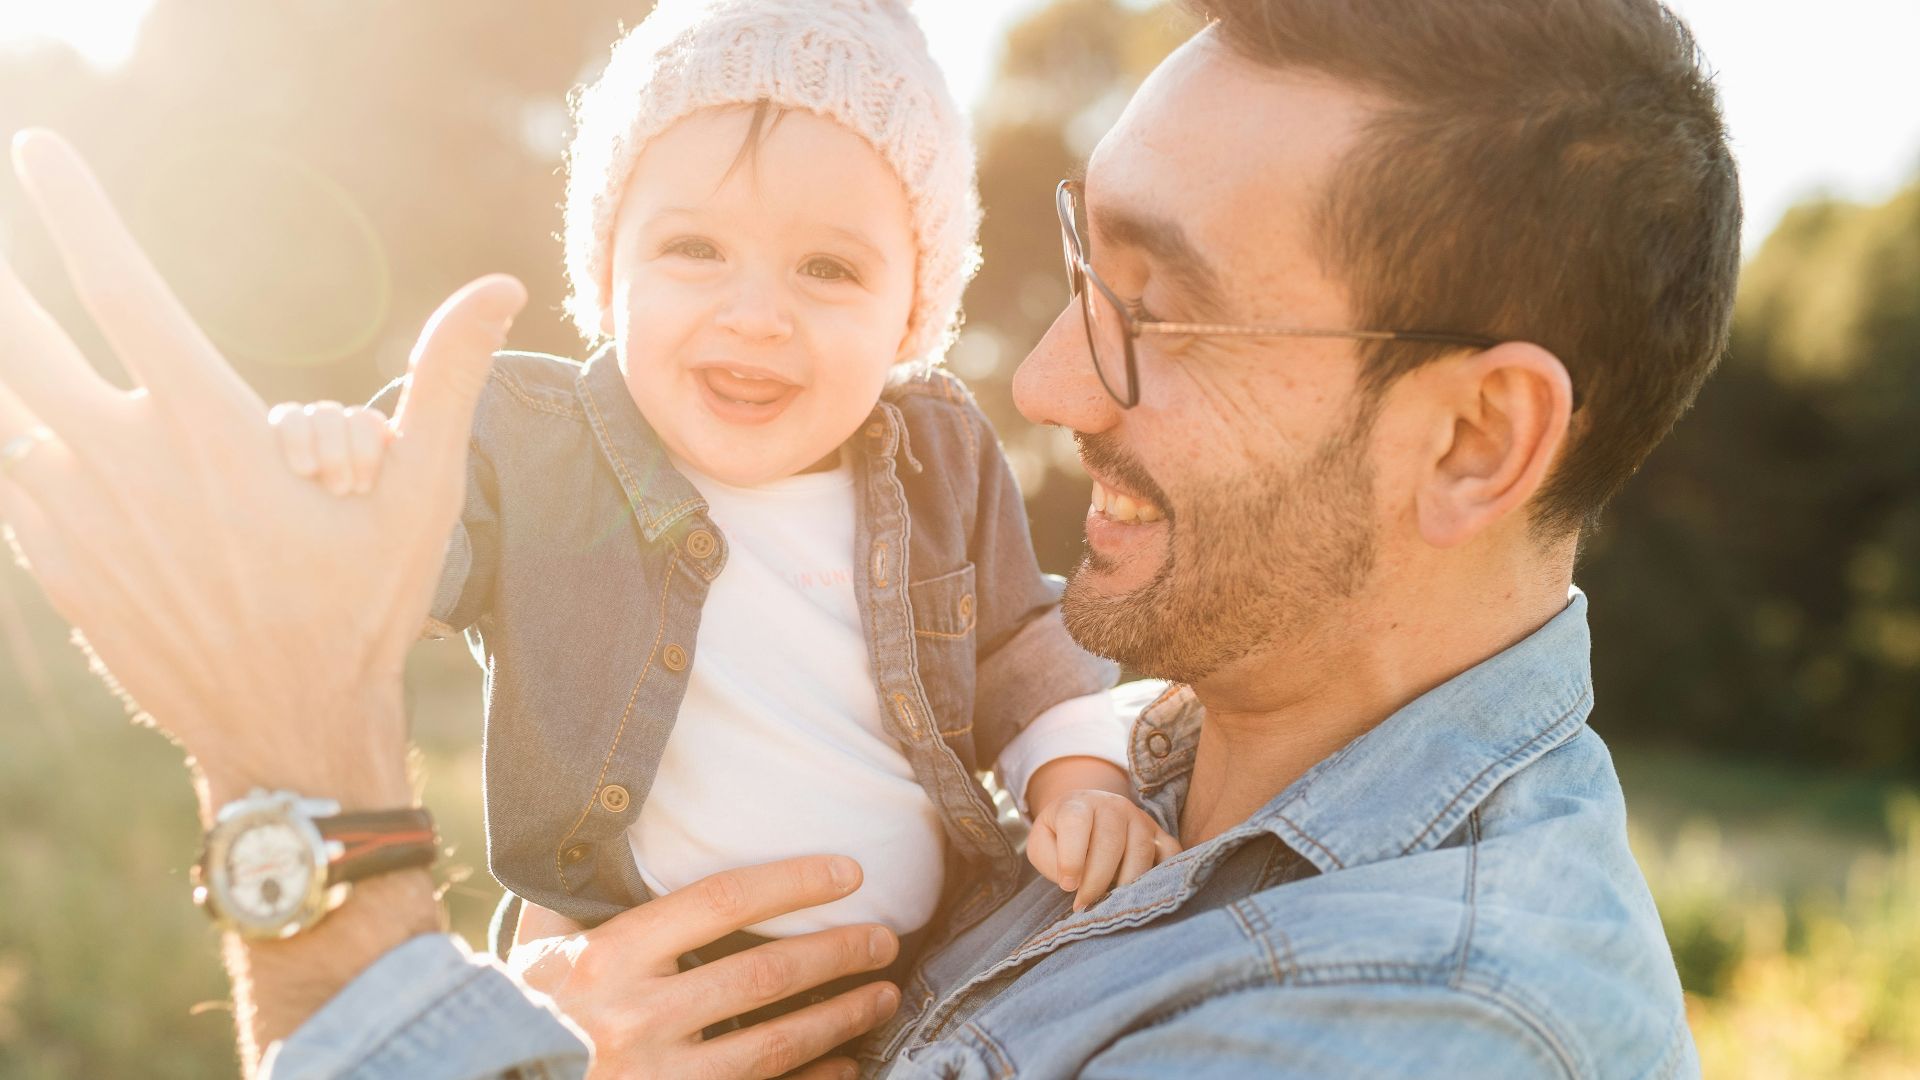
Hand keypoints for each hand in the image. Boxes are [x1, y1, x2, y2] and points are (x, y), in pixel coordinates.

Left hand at [0, 129, 522, 807]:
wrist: (285, 736)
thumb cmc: (363, 611)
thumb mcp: (421, 495)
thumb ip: (450, 379)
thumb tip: (498, 285)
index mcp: (210, 433)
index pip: (121, 289)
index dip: (75, 211)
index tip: (37, 152)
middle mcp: (124, 467)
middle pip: (17, 342)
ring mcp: (76, 522)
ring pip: (4, 411)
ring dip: (4, 362)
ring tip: (8, 325)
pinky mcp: (57, 567)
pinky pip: (8, 480)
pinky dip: (10, 441)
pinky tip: (23, 428)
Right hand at [507, 856, 901, 1079]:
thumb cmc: (514, 1015)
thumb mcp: (533, 950)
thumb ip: (573, 898)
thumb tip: (604, 826)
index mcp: (607, 958)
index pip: (720, 902)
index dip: (792, 883)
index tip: (848, 872)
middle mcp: (636, 1019)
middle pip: (764, 977)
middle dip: (838, 954)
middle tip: (886, 939)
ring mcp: (658, 1078)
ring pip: (774, 1046)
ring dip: (840, 1019)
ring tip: (883, 996)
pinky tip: (847, 1067)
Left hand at [1027, 789, 1180, 910]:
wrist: (1087, 814)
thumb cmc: (1060, 835)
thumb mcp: (1041, 842)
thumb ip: (1048, 859)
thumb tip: (1073, 882)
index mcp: (1078, 804)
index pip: (1076, 824)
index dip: (1072, 858)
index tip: (1067, 886)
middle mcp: (1113, 806)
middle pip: (1111, 842)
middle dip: (1097, 881)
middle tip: (1084, 906)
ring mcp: (1140, 819)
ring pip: (1141, 852)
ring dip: (1125, 884)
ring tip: (1108, 904)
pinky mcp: (1160, 835)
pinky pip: (1171, 855)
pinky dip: (1161, 876)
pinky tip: (1143, 894)